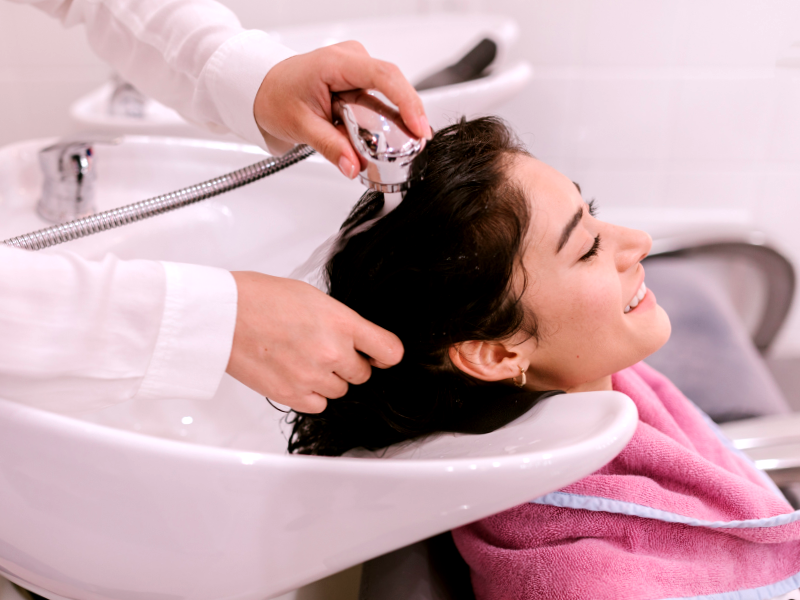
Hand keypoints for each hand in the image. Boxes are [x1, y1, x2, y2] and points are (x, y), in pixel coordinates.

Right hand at [226, 271, 403, 413]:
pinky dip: (311, 394)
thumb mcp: (314, 298)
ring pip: (340, 391)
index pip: (390, 351)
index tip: (379, 355)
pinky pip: (319, 405)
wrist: (224, 315)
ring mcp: (313, 376)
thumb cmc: (261, 298)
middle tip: (324, 350)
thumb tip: (354, 339)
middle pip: (363, 374)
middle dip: (349, 364)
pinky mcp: (292, 394)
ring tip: (303, 359)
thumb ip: (340, 322)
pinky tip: (295, 375)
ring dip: (329, 380)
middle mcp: (333, 352)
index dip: (385, 355)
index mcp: (342, 322)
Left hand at [253, 41, 432, 177]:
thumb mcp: (301, 126)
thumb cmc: (276, 96)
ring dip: (397, 119)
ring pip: (389, 94)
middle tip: (418, 142)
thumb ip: (330, 147)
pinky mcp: (359, 82)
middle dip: (408, 114)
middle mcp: (351, 60)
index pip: (382, 76)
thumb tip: (354, 166)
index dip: (406, 101)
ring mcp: (357, 70)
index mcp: (335, 63)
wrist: (263, 89)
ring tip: (406, 143)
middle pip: (393, 84)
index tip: (418, 127)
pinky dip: (386, 119)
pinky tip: (391, 136)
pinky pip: (381, 100)